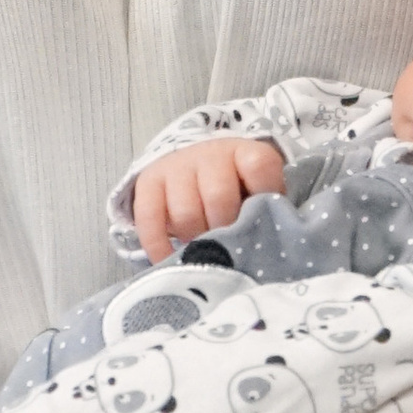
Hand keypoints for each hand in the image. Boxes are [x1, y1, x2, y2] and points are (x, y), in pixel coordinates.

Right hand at [132, 135, 286, 257]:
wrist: (194, 166)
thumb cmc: (235, 189)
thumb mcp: (255, 192)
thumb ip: (264, 210)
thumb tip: (262, 246)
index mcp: (245, 153)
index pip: (259, 167)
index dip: (263, 196)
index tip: (262, 220)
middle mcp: (210, 154)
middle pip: (218, 197)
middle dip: (225, 230)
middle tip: (228, 245)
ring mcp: (177, 166)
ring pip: (185, 213)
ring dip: (195, 240)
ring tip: (204, 247)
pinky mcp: (149, 182)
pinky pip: (148, 217)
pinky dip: (159, 245)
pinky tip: (169, 259)